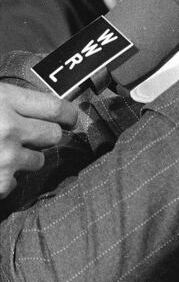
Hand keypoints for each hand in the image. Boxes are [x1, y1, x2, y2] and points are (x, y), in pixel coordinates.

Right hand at [0, 83, 76, 197]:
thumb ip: (12, 101)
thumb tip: (43, 106)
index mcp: (4, 99)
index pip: (56, 107)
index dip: (67, 114)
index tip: (69, 118)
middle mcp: (9, 127)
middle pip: (54, 135)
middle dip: (44, 136)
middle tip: (27, 135)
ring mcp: (6, 156)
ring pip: (38, 160)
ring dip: (25, 158)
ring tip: (2, 151)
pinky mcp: (0, 180)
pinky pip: (16, 182)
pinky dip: (5, 178)